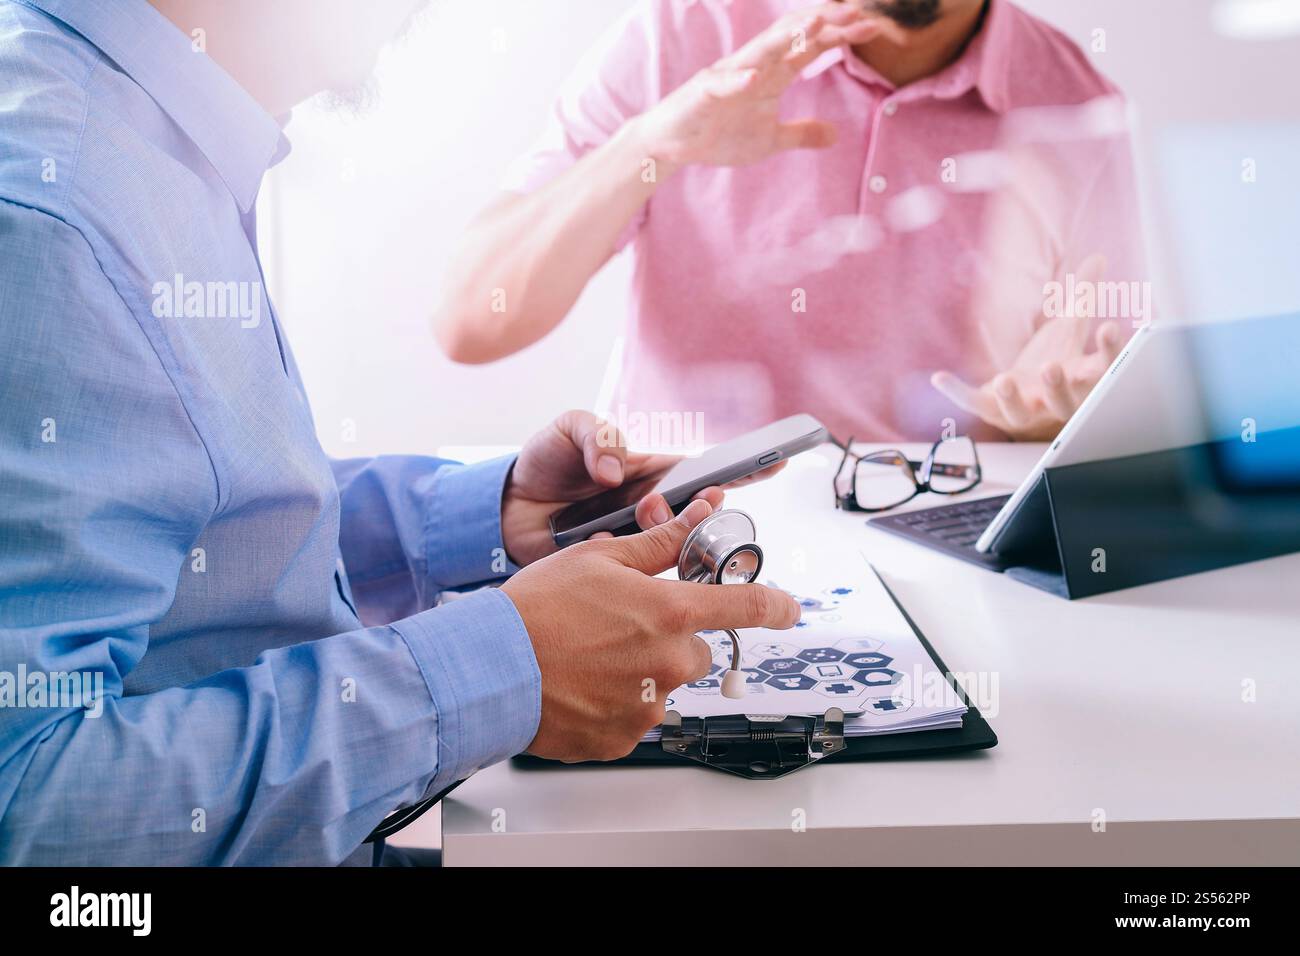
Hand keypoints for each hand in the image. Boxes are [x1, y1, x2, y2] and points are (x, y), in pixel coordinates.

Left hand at [500, 410, 784, 565]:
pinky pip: (635, 573)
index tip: (772, 465)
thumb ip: (598, 438)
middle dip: (693, 510)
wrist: (503, 507)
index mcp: (652, 472)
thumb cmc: (545, 461)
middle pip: (696, 516)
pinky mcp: (613, 570)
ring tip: (634, 510)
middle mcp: (652, 509)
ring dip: (662, 535)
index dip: (742, 470)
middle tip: (657, 498)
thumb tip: (615, 470)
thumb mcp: (570, 430)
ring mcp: (635, 542)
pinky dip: (628, 562)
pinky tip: (605, 543)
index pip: (705, 470)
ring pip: (670, 547)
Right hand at [504, 499, 800, 761]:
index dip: (777, 606)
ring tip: (588, 657)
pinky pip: (633, 717)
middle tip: (619, 629)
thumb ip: (658, 544)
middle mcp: (670, 663)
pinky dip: (613, 703)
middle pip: (695, 652)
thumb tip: (698, 515)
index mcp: (671, 613)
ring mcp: (648, 707)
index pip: (748, 608)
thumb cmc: (537, 609)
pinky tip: (580, 685)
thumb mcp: (600, 559)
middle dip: (668, 641)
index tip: (789, 608)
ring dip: (638, 673)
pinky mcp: (622, 738)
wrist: (488, 668)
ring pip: (662, 686)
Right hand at [629, 3, 883, 175]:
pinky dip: (739, 80)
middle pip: (793, 38)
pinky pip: (722, 84)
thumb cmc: (718, 135)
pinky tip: (755, 79)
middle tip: (857, 14)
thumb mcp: (769, 140)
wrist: (671, 146)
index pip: (810, 48)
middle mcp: (753, 67)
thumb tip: (835, 136)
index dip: (840, 36)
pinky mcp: (703, 93)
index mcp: (771, 74)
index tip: (871, 28)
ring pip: (761, 50)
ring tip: (816, 25)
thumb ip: (801, 134)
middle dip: (824, 26)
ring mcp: (728, 77)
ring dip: (788, 37)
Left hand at [931, 255, 1125, 440]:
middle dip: (1057, 387)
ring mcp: (1022, 411)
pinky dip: (955, 391)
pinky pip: (972, 402)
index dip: (1110, 352)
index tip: (1110, 327)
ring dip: (1012, 397)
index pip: (1103, 370)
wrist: (1027, 404)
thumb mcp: (1068, 330)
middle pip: (1064, 402)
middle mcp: (1054, 402)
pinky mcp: (991, 411)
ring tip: (1005, 379)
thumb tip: (1097, 258)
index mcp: (1080, 380)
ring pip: (1019, 412)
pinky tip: (939, 377)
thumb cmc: (1055, 365)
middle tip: (1053, 367)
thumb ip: (1082, 297)